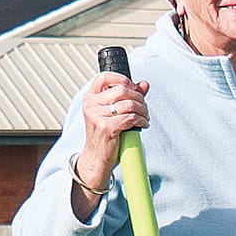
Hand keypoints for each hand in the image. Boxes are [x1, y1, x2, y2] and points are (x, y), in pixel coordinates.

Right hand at [72, 75, 149, 215]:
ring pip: (130, 104)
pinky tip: (143, 124)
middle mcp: (91, 105)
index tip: (134, 89)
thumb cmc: (106, 136)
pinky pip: (131, 118)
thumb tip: (144, 84)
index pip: (105, 77)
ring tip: (145, 117)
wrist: (97, 158)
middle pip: (123, 90)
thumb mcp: (113, 113)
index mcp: (90, 98)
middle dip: (139, 98)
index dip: (123, 80)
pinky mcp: (107, 128)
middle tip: (144, 108)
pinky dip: (142, 120)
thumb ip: (128, 96)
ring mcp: (97, 116)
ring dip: (143, 110)